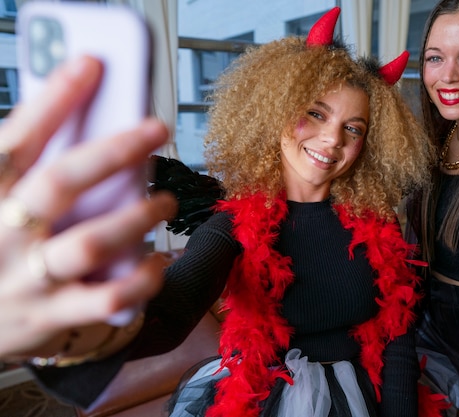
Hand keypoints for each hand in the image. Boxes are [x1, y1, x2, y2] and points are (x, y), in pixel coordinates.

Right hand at [0, 56, 176, 358]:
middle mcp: (5, 232)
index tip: (91, 64)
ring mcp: (29, 276)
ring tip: (165, 201)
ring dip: (137, 217)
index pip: (17, 138)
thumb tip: (79, 120)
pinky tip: (157, 261)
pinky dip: (140, 279)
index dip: (54, 98)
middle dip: (113, 150)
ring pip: (90, 241)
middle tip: (156, 128)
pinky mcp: (52, 314)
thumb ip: (28, 170)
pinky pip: (107, 298)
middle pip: (61, 182)